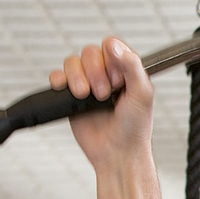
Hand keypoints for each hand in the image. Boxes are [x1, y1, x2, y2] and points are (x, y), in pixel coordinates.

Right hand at [49, 37, 154, 170]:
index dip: (112, 59)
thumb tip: (114, 45)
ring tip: (87, 97)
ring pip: (72, 62)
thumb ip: (132, 66)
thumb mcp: (142, 94)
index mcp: (126, 71)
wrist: (117, 152)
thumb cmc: (135, 128)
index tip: (118, 80)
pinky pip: (57, 76)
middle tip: (104, 94)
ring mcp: (87, 84)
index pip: (112, 45)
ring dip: (78, 78)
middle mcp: (106, 75)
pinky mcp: (70, 95)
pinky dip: (59, 80)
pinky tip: (68, 91)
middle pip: (90, 52)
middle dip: (95, 72)